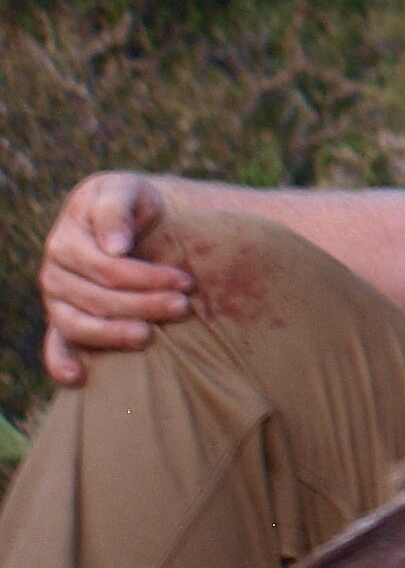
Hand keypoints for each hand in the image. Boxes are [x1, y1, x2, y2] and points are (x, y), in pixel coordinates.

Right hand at [38, 173, 191, 386]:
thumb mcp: (127, 190)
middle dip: (144, 305)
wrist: (134, 216)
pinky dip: (61, 362)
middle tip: (183, 308)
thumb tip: (114, 246)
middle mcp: (56, 270)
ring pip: (79, 323)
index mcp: (68, 237)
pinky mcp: (63, 317)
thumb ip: (117, 210)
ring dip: (114, 333)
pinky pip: (55, 343)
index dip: (147, 277)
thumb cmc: (134, 203)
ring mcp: (57, 297)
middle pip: (98, 298)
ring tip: (151, 336)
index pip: (107, 267)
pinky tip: (78, 377)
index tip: (186, 281)